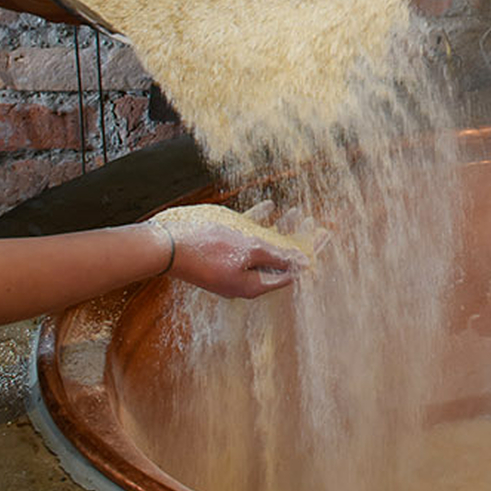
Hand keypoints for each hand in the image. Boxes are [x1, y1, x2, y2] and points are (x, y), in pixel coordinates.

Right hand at [153, 205, 311, 300]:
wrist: (165, 244)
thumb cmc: (208, 247)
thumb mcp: (249, 249)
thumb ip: (277, 256)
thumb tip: (304, 262)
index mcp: (254, 285)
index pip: (292, 271)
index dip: (310, 252)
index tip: (326, 235)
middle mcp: (244, 278)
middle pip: (280, 259)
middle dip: (299, 239)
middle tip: (316, 222)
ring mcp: (232, 266)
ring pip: (264, 246)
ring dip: (281, 228)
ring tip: (298, 211)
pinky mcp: (220, 252)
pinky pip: (245, 237)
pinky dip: (258, 222)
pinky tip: (269, 205)